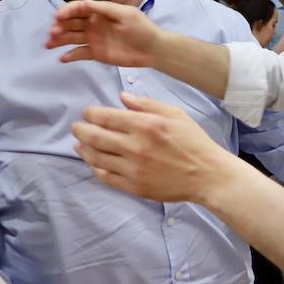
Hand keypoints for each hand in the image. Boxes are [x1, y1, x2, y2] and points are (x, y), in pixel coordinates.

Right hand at [46, 0, 161, 66]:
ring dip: (59, 40)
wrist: (152, 49)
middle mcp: (93, 24)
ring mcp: (93, 39)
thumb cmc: (141, 28)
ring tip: (49, 44)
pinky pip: (79, 54)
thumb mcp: (125, 14)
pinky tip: (62, 58)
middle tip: (53, 32)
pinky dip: (70, 56)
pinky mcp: (96, 53)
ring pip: (71, 38)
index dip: (67, 11)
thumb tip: (83, 3)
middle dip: (60, 26)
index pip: (78, 8)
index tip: (58, 17)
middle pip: (71, 23)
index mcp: (100, 12)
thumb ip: (104, 9)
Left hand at [72, 92, 234, 201]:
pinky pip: (105, 177)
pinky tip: (93, 161)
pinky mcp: (134, 186)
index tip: (88, 113)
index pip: (105, 117)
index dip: (90, 113)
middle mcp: (135, 147)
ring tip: (80, 143)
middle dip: (80, 129)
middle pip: (94, 137)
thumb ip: (147, 104)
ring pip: (95, 157)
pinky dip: (94, 168)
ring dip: (83, 149)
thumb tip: (122, 97)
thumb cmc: (193, 142)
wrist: (207, 175)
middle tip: (77, 127)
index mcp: (145, 125)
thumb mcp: (175, 114)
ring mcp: (133, 169)